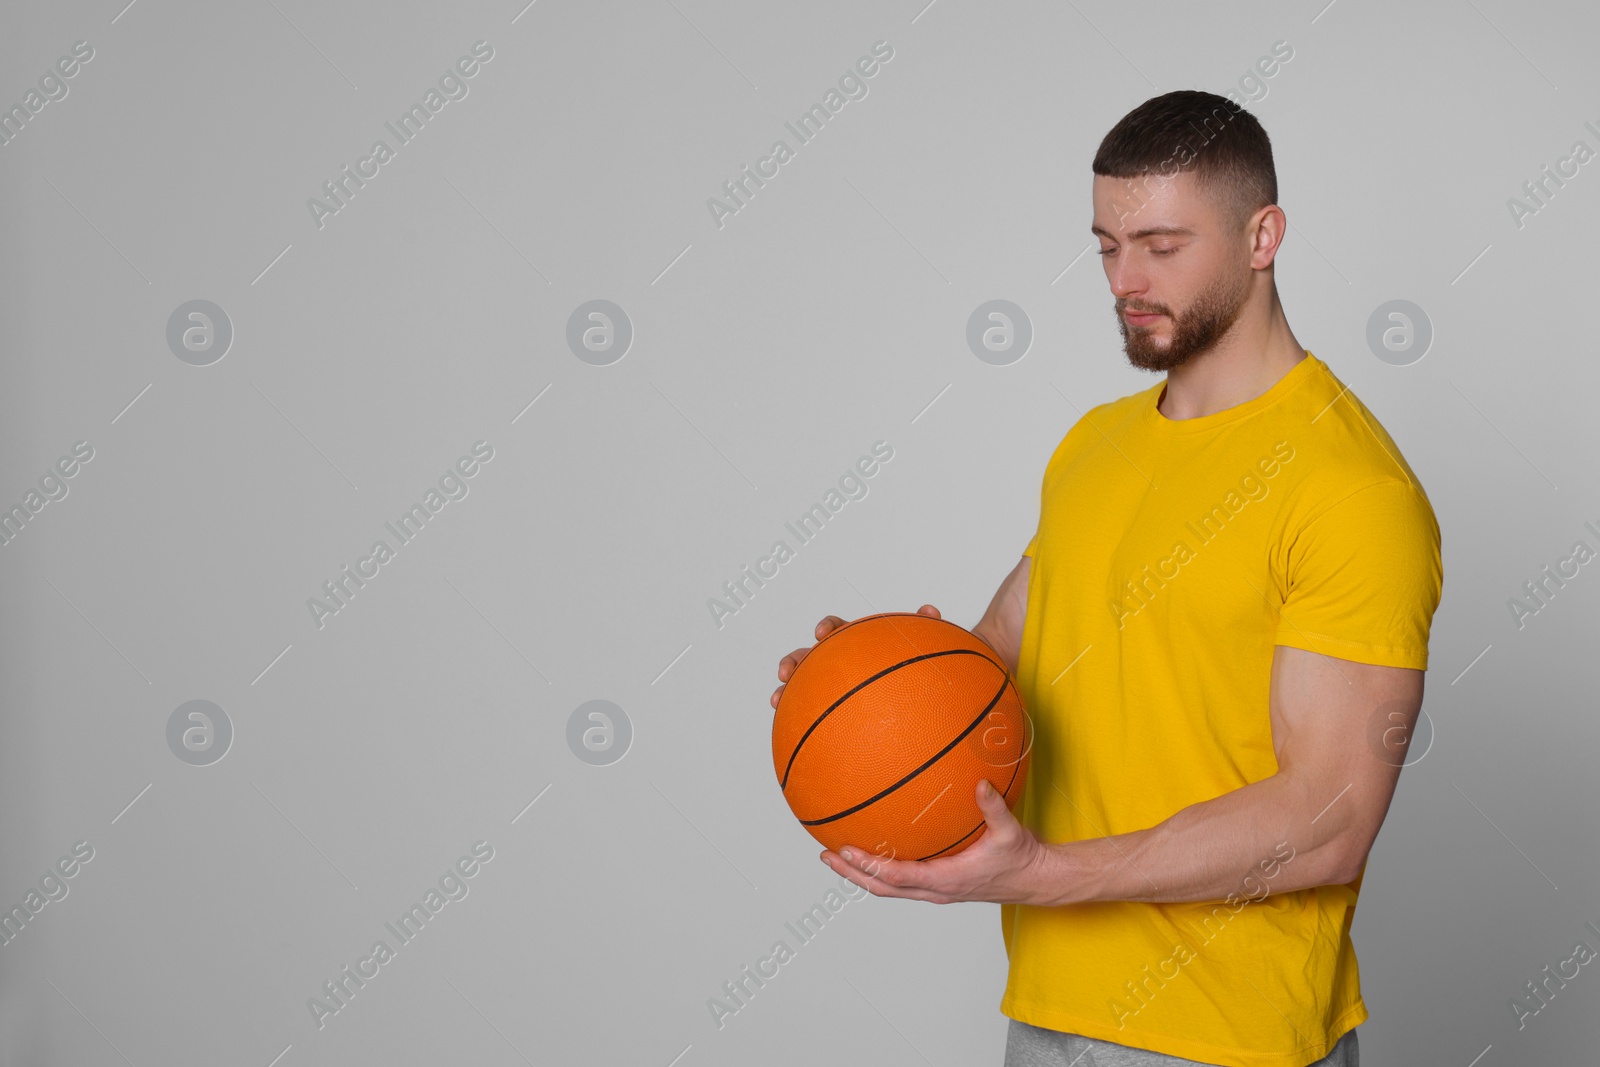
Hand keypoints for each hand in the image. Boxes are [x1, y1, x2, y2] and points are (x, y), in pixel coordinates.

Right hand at [769, 604, 941, 709]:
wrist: (914, 697)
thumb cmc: (914, 667)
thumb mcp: (919, 648)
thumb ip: (923, 630)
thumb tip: (930, 610)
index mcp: (854, 643)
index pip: (835, 628)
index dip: (826, 628)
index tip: (820, 635)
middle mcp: (838, 663)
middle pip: (808, 656)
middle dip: (793, 661)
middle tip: (786, 673)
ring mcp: (831, 686)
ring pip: (802, 687)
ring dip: (786, 692)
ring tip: (776, 701)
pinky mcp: (831, 709)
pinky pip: (812, 716)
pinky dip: (799, 722)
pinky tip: (794, 735)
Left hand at [821, 778, 1062, 905]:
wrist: (1036, 881)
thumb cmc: (1023, 858)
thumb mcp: (1010, 831)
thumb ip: (994, 808)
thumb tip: (980, 783)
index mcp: (947, 880)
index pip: (897, 877)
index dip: (869, 866)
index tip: (845, 851)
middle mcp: (936, 890)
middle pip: (882, 887)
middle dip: (852, 873)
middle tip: (826, 855)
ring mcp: (937, 890)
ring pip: (889, 888)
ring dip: (862, 874)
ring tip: (838, 855)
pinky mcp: (941, 885)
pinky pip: (903, 881)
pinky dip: (882, 870)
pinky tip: (876, 848)